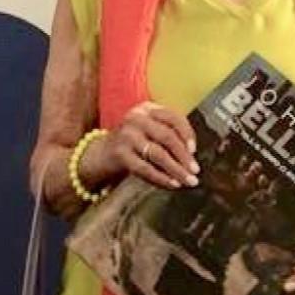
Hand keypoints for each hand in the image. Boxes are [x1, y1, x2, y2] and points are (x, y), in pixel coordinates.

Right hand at [86, 101, 200, 188]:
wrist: (100, 154)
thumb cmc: (133, 143)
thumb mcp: (149, 130)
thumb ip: (168, 135)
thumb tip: (192, 156)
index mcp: (146, 109)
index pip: (173, 117)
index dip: (187, 133)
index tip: (194, 150)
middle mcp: (135, 118)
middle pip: (167, 136)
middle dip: (184, 156)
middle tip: (195, 170)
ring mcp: (126, 136)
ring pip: (158, 154)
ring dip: (176, 170)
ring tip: (188, 181)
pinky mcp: (120, 154)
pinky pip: (146, 168)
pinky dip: (161, 178)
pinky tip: (172, 184)